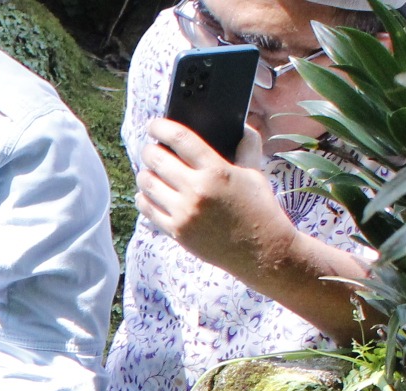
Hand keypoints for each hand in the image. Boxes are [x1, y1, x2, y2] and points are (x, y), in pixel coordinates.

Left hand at [136, 118, 299, 285]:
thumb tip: (242, 126)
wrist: (262, 251)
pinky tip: (146, 194)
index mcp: (216, 171)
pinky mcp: (177, 232)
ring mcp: (184, 213)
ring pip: (147, 184)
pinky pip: (147, 209)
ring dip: (145, 174)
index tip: (154, 125)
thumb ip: (247, 146)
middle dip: (150, 150)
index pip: (181, 139)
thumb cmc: (260, 209)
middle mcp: (197, 191)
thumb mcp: (255, 173)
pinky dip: (143, 198)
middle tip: (151, 149)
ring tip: (149, 171)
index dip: (162, 127)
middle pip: (157, 160)